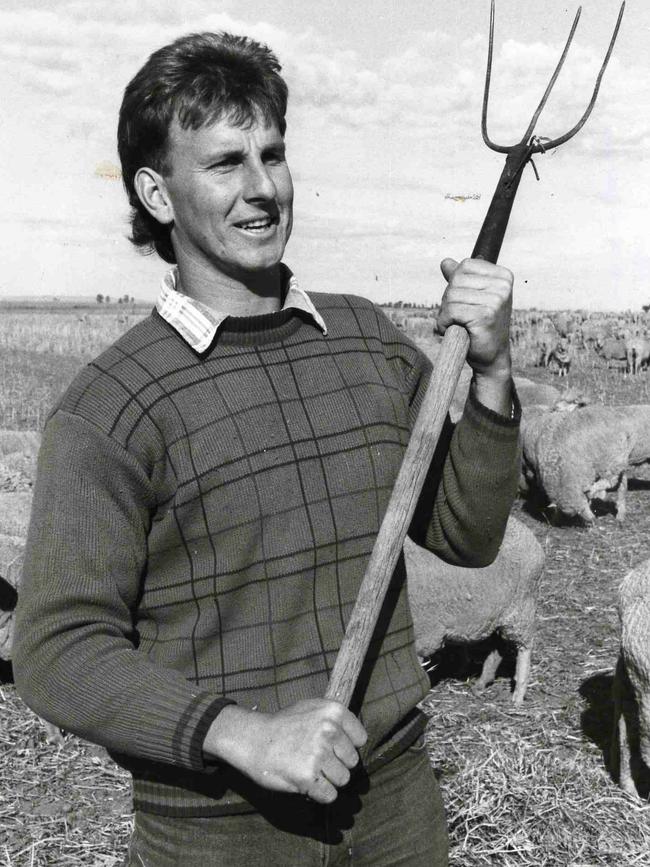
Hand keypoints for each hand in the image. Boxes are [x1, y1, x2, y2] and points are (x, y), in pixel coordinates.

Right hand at [203, 700, 367, 803]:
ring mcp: (318, 754)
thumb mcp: (311, 707)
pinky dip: (319, 794)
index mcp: (333, 711)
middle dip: (336, 763)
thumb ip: (336, 718)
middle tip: (315, 758)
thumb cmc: (284, 725)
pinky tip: (305, 782)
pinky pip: (329, 795)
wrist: (254, 740)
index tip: (330, 745)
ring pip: (343, 780)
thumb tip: (358, 739)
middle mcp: (329, 730)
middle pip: (352, 762)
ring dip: (328, 780)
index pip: (360, 739)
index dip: (346, 746)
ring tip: (308, 768)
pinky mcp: (308, 777)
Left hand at [437, 257, 513, 414]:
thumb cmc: (481, 327)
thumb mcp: (472, 298)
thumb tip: (445, 262)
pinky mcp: (485, 315)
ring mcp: (496, 300)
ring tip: (460, 325)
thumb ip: (460, 279)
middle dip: (449, 300)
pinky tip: (457, 331)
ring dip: (446, 314)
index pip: (464, 266)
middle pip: (456, 280)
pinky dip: (444, 323)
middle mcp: (503, 285)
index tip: (467, 303)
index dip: (456, 286)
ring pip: (451, 296)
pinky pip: (450, 311)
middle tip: (460, 318)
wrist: (491, 357)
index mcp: (503, 276)